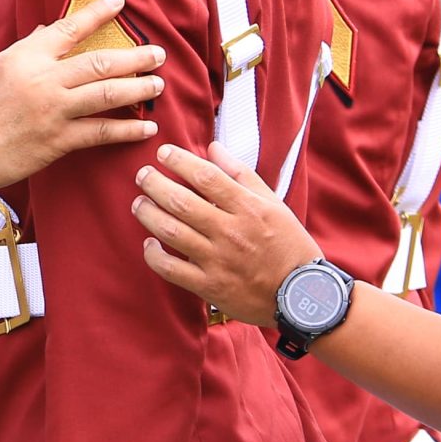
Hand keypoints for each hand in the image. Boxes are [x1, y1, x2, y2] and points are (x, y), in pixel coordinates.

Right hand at [0, 0, 163, 192]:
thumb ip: (27, 50)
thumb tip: (50, 32)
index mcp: (25, 56)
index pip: (70, 27)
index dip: (99, 13)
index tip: (121, 2)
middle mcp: (42, 79)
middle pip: (101, 61)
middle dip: (135, 56)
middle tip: (158, 53)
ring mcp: (51, 110)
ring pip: (107, 93)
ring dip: (139, 87)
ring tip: (158, 84)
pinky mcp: (56, 141)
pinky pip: (101, 131)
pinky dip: (128, 129)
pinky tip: (146, 126)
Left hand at [132, 144, 323, 327]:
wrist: (302, 294)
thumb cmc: (288, 244)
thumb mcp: (273, 203)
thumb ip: (240, 174)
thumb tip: (213, 148)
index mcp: (248, 208)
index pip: (206, 176)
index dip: (179, 161)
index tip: (163, 153)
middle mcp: (230, 232)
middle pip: (181, 201)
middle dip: (154, 183)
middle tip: (142, 175)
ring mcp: (218, 260)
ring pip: (171, 231)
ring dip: (148, 214)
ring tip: (139, 203)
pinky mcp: (210, 286)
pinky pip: (172, 269)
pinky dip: (154, 255)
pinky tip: (149, 243)